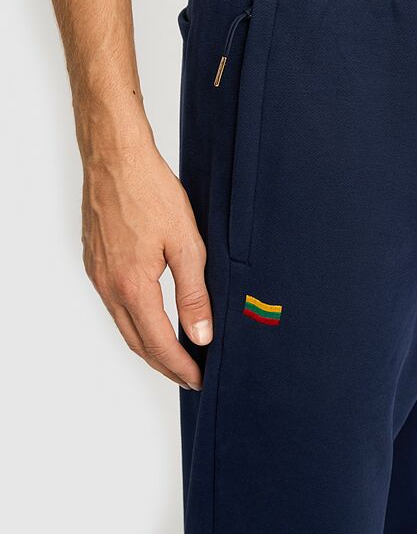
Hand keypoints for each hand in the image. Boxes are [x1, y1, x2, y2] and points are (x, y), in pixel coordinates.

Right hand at [82, 143, 210, 389]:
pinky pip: (113, 303)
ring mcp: (97, 274)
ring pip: (123, 324)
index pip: (160, 344)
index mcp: (133, 286)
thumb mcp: (185, 243)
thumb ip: (193, 293)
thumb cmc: (150, 191)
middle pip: (137, 342)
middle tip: (189, 375)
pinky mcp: (94, 260)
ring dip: (148, 344)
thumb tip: (200, 333)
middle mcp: (108, 286)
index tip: (199, 380)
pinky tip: (150, 315)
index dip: (182, 367)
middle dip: (164, 364)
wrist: (115, 157)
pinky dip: (133, 320)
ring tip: (174, 352)